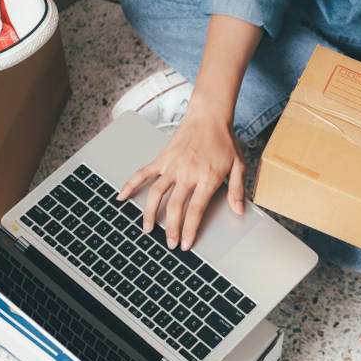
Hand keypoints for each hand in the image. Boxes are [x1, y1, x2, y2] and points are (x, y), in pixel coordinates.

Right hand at [116, 94, 244, 250]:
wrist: (209, 116)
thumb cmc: (224, 140)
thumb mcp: (239, 165)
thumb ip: (237, 189)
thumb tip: (238, 210)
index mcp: (207, 178)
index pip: (196, 210)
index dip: (189, 230)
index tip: (185, 244)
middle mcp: (188, 173)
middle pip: (175, 206)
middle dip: (171, 228)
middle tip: (169, 244)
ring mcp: (172, 165)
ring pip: (156, 193)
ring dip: (150, 213)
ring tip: (147, 229)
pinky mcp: (162, 158)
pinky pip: (143, 173)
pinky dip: (130, 184)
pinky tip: (122, 196)